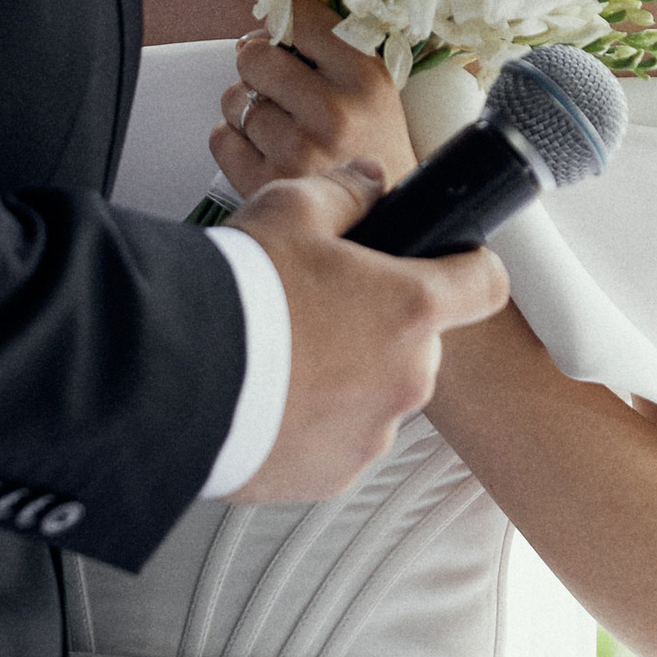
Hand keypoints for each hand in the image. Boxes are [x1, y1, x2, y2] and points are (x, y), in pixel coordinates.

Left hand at [212, 1, 416, 205]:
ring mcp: (298, 150)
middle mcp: (333, 112)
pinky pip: (220, 137)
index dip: (284, 22)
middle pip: (253, 56)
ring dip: (247, 109)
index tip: (286, 36)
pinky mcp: (267, 184)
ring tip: (279, 127)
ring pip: (233, 98)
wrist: (389, 223)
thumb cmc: (374, 152)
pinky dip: (234, 142)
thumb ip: (330, 49)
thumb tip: (263, 21)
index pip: (300, 17)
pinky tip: (264, 152)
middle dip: (259, 68)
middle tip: (278, 88)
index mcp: (365, 79)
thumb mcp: (375, 91)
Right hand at [223, 161, 507, 505]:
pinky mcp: (333, 476)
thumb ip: (345, 191)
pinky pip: (337, 442)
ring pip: (375, 395)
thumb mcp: (289, 209)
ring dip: (345, 378)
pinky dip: (312, 424)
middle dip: (379, 327)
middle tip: (318, 310)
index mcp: (409, 308)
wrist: (171, 376)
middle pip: (417, 343)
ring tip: (282, 359)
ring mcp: (372, 433)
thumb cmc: (234, 296)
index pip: (486, 283)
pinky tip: (268, 398)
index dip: (469, 267)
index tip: (452, 266)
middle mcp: (405, 377)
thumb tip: (370, 180)